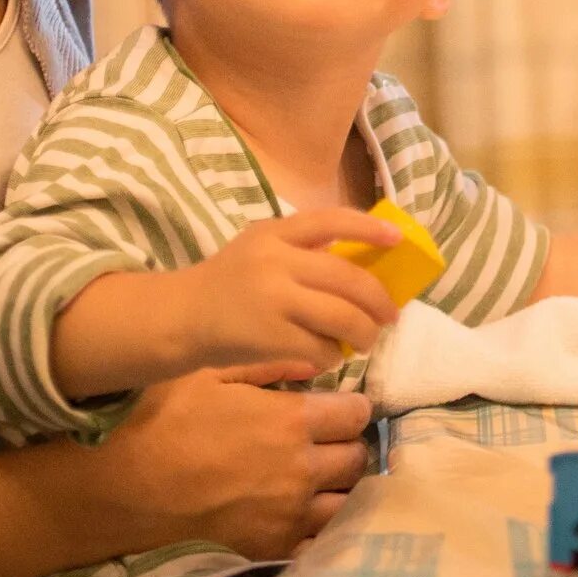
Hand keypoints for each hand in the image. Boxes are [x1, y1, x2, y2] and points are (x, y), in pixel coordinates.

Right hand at [88, 364, 375, 560]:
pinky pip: (320, 540)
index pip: (355, 413)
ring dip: (338, 486)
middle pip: (356, 457)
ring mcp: (289, 516)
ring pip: (346, 501)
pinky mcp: (273, 549)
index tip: (339, 406)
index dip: (350, 406)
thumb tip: (316, 363)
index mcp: (290, 422)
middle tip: (327, 440)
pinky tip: (303, 512)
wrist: (121, 491)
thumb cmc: (160, 421)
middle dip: (347, 444)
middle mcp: (301, 471)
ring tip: (319, 477)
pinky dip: (320, 525)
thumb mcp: (208, 373)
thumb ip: (268, 365)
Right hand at [169, 209, 406, 372]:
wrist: (180, 318)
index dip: (368, 229)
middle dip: (378, 300)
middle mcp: (274, 260)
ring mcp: (272, 299)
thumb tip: (364, 264)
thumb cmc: (227, 285)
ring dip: (364, 332)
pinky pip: (320, 347)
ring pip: (341, 316)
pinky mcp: (269, 336)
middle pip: (347, 278)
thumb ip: (301, 250)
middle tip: (390, 315)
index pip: (330, 220)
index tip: (397, 239)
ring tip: (366, 340)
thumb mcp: (258, 249)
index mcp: (274, 233)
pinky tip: (329, 356)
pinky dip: (332, 355)